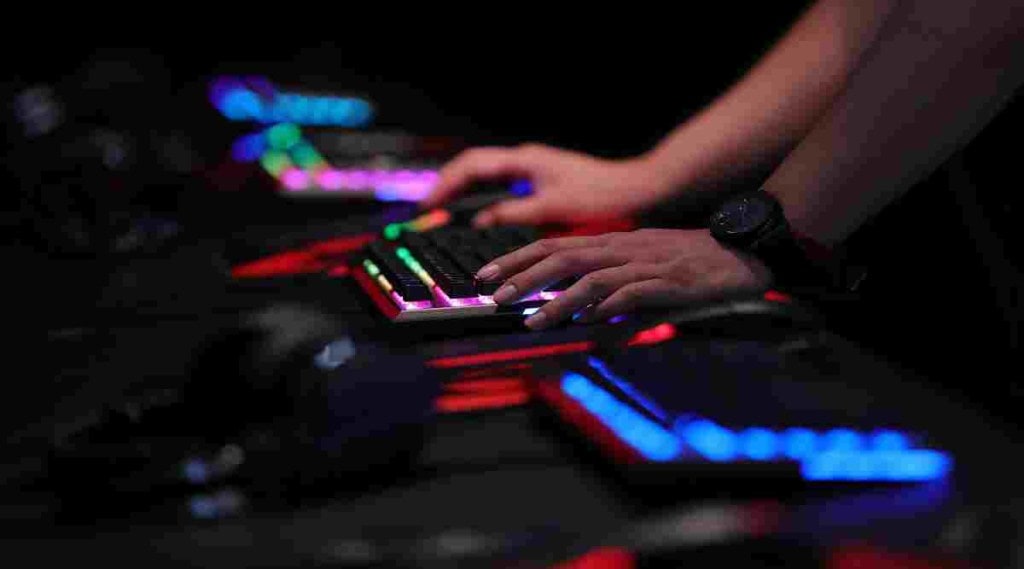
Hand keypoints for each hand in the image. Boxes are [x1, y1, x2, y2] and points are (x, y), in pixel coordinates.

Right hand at [421, 144, 673, 226]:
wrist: (637, 190)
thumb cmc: (601, 196)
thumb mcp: (552, 209)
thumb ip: (512, 214)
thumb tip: (479, 222)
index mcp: (524, 160)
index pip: (471, 166)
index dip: (445, 186)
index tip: (427, 206)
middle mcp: (526, 159)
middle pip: (473, 166)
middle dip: (447, 185)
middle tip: (427, 209)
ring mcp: (534, 168)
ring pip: (486, 174)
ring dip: (463, 189)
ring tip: (444, 209)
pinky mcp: (542, 180)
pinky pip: (501, 184)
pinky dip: (482, 195)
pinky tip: (479, 212)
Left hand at [476, 229, 771, 328]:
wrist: (746, 252)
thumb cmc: (695, 265)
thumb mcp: (648, 277)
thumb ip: (617, 301)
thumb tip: (590, 327)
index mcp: (614, 244)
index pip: (554, 246)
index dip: (517, 260)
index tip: (486, 277)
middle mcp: (623, 249)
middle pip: (562, 256)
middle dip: (523, 277)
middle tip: (492, 297)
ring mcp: (646, 264)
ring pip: (591, 277)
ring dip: (557, 300)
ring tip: (531, 320)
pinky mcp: (670, 282)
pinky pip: (632, 293)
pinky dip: (608, 307)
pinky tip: (588, 321)